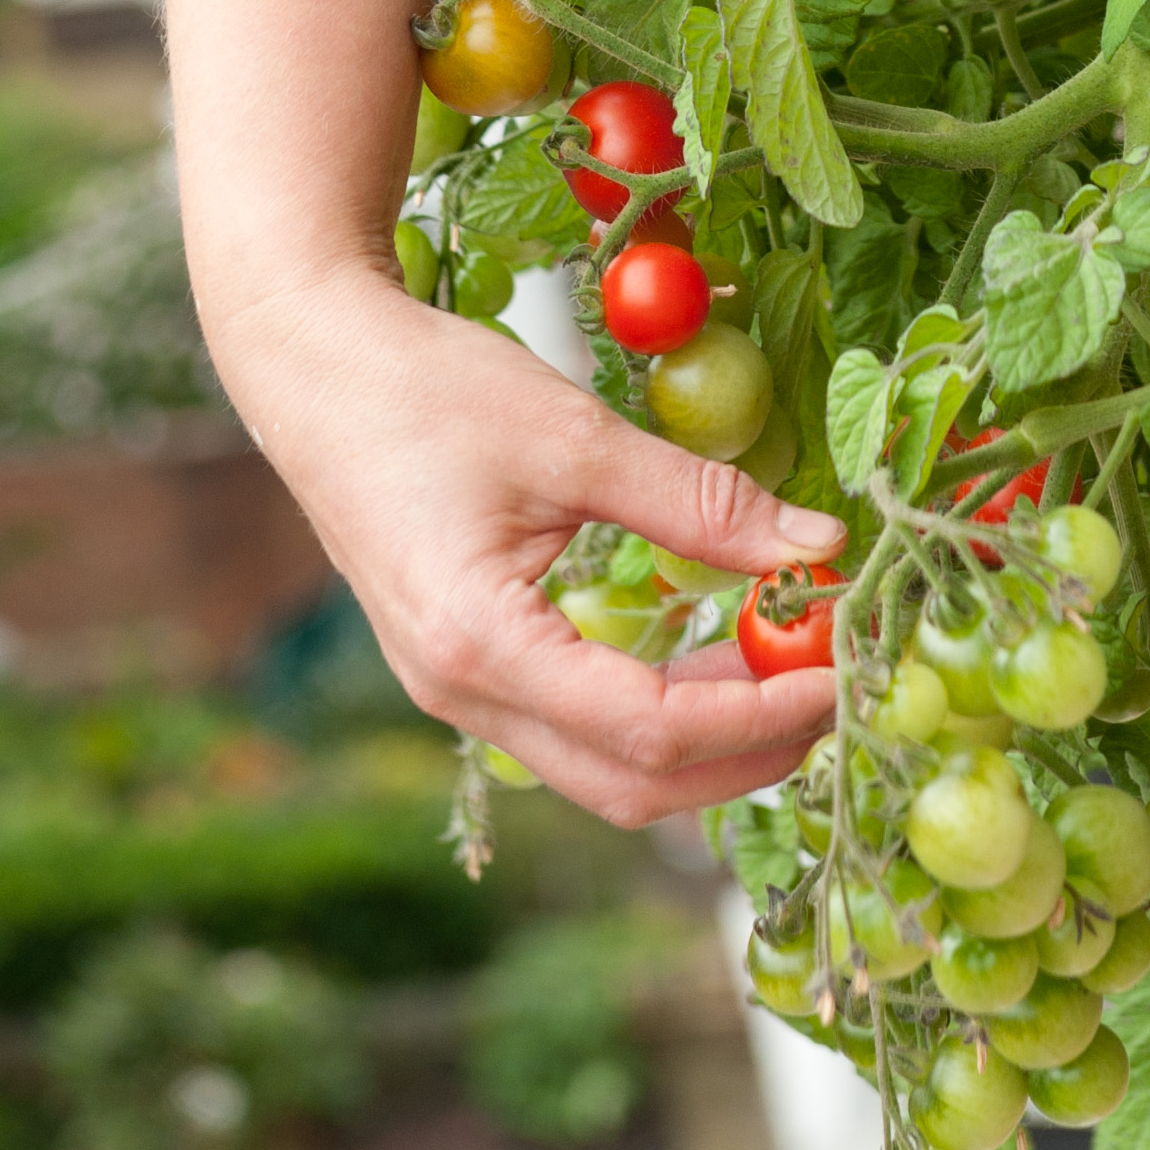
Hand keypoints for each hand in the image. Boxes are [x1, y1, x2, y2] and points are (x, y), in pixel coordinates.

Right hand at [209, 256, 842, 827]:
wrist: (311, 363)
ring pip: (603, 770)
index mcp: (478, 646)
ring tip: (790, 672)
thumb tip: (818, 545)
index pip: (649, 732)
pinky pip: (575, 727)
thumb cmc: (426, 390)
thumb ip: (700, 502)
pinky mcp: (463, 667)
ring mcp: (455, 692)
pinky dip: (658, 712)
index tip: (837, 672)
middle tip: (833, 689)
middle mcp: (459, 696)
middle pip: (630, 785)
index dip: (757, 715)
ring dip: (706, 742)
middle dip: (744, 754)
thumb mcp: (575, 437)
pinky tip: (714, 656)